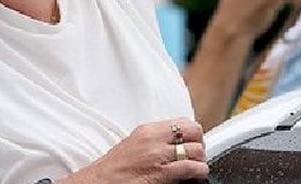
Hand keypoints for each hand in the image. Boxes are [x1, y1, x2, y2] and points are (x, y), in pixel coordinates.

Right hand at [62, 118, 207, 182]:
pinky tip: (194, 177)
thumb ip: (154, 141)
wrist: (99, 183)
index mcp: (148, 130)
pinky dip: (199, 172)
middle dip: (199, 144)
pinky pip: (192, 168)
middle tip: (196, 157)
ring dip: (200, 161)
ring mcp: (158, 155)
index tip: (192, 144)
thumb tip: (174, 144)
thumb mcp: (134, 145)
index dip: (192, 134)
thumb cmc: (113, 170)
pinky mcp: (161, 173)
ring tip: (195, 170)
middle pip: (194, 131)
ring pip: (196, 150)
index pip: (182, 122)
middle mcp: (154, 139)